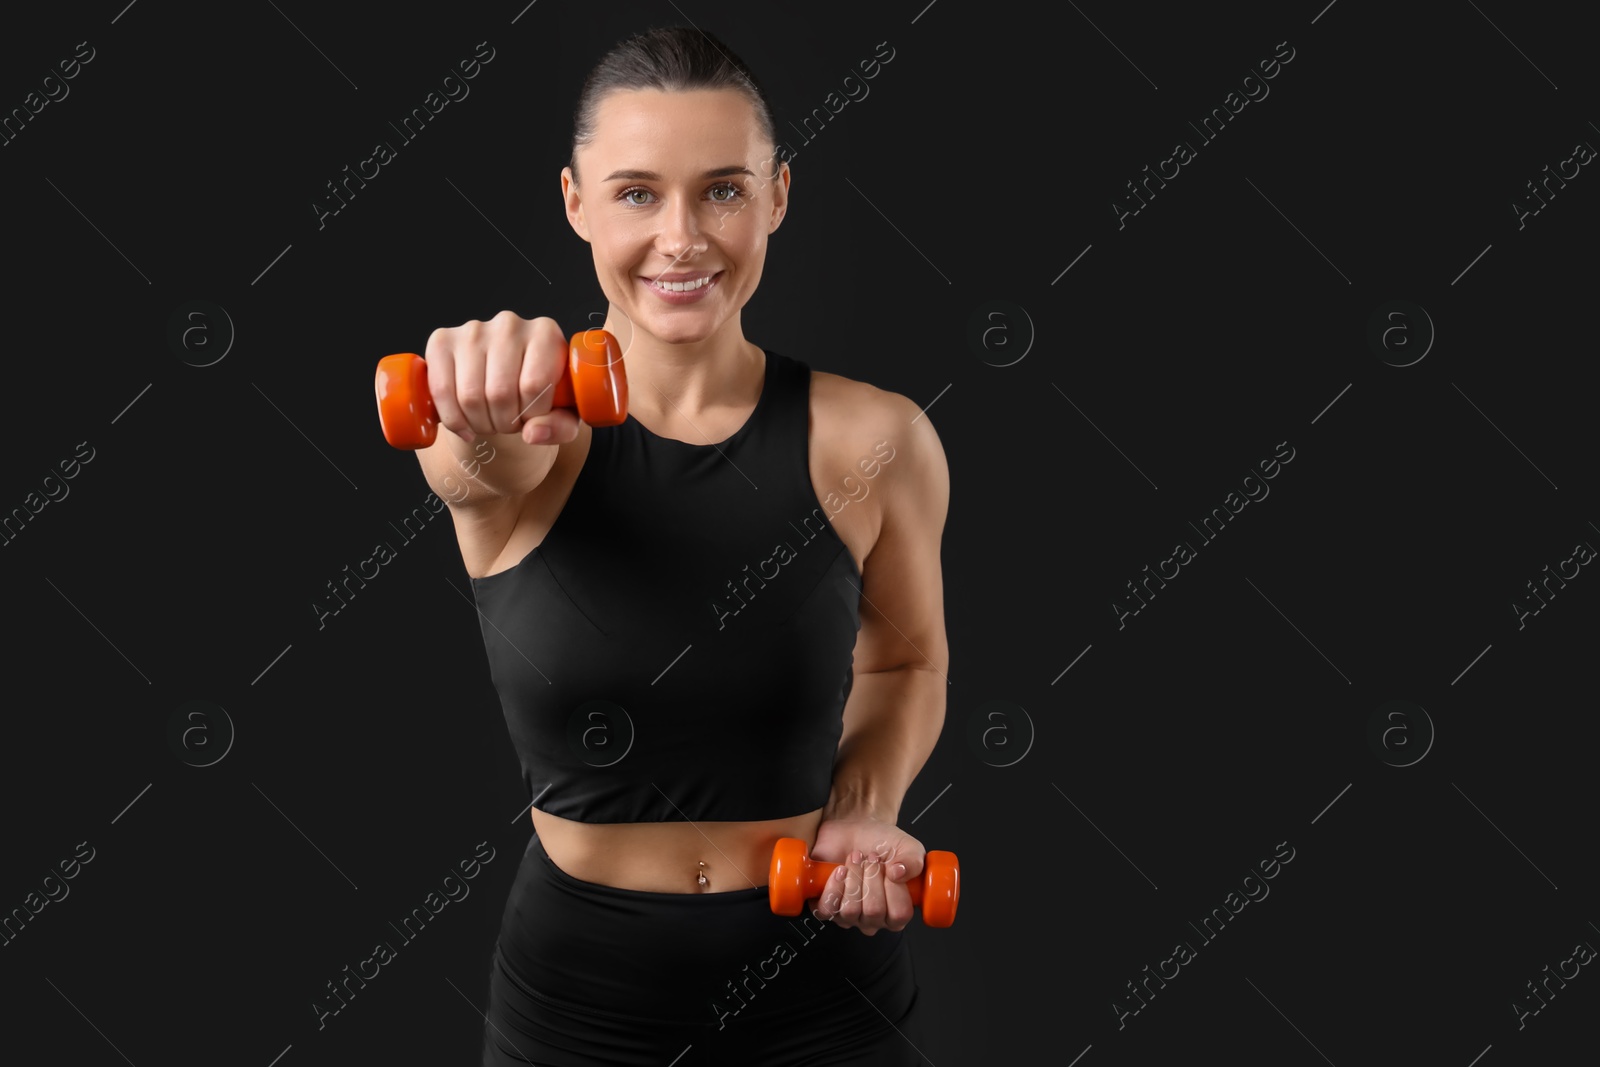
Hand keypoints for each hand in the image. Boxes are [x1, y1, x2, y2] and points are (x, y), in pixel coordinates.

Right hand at [423, 311, 580, 445]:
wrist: (507, 379)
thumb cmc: (539, 394)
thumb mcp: (563, 413)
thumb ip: (561, 427)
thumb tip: (532, 433)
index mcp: (545, 333)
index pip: (534, 384)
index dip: (532, 415)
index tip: (532, 420)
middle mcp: (509, 324)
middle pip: (500, 392)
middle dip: (504, 423)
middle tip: (508, 425)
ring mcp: (473, 330)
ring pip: (470, 394)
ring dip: (480, 424)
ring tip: (490, 423)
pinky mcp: (442, 340)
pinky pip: (441, 389)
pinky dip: (453, 419)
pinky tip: (465, 426)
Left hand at [806, 815, 924, 935]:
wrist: (855, 831)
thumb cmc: (882, 843)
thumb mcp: (908, 847)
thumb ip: (913, 861)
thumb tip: (899, 873)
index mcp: (898, 910)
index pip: (899, 914)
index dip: (894, 888)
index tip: (889, 867)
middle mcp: (875, 918)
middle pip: (873, 912)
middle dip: (871, 877)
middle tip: (871, 859)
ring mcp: (850, 915)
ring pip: (850, 911)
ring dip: (853, 878)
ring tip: (856, 859)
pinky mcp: (829, 906)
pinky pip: (828, 909)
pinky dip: (833, 887)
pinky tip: (840, 870)